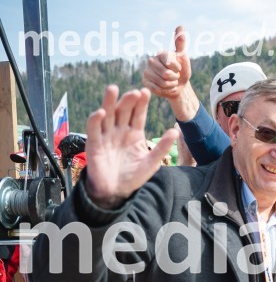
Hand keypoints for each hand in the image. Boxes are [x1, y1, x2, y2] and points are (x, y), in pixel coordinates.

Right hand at [85, 85, 176, 208]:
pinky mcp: (94, 143)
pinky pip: (94, 129)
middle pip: (123, 111)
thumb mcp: (151, 162)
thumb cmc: (134, 176)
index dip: (141, 103)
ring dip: (109, 102)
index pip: (138, 115)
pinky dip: (96, 119)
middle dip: (128, 101)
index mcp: (134, 134)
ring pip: (107, 115)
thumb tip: (175, 131)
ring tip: (113, 89)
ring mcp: (106, 135)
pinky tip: (101, 112)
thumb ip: (162, 147)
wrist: (115, 192)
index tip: (146, 92)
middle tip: (135, 92)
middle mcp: (120, 131)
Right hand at [142, 26, 199, 120]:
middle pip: (165, 73)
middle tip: (175, 76)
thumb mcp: (183, 57)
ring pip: (162, 82)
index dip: (177, 68)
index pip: (169, 61)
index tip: (178, 68)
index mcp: (160, 53)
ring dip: (171, 85)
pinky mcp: (145, 82)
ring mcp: (147, 71)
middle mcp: (151, 60)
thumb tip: (180, 26)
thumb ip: (181, 43)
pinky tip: (166, 87)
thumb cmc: (181, 71)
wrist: (178, 86)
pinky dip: (165, 90)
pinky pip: (157, 89)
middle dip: (174, 77)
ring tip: (171, 82)